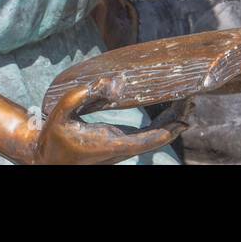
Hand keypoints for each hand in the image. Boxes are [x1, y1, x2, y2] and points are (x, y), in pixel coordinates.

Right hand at [22, 82, 188, 164]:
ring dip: (171, 122)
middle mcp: (120, 149)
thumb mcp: (61, 112)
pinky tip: (170, 111)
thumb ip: (80, 95)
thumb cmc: (54, 136)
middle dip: (176, 121)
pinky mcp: (119, 144)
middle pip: (157, 138)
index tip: (184, 119)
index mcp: (109, 144)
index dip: (168, 131)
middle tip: (192, 102)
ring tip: (187, 102)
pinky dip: (160, 124)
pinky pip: (146, 136)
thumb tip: (109, 82)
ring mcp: (121, 148)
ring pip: (154, 137)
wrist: (48, 159)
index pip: (146, 140)